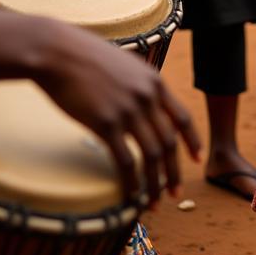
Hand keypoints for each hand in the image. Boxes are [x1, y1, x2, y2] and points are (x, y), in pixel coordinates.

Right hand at [35, 21, 200, 206]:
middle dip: (174, 171)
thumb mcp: (124, 63)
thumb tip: (142, 102)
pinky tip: (130, 195)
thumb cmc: (85, 56)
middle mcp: (147, 97)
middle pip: (169, 142)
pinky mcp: (105, 124)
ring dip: (155, 183)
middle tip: (175, 192)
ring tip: (154, 202)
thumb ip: (138, 84)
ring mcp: (128, 111)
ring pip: (151, 155)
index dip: (192, 140)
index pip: (182, 117)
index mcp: (154, 82)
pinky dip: (131, 182)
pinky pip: (125, 161)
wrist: (59, 52)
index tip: (196, 158)